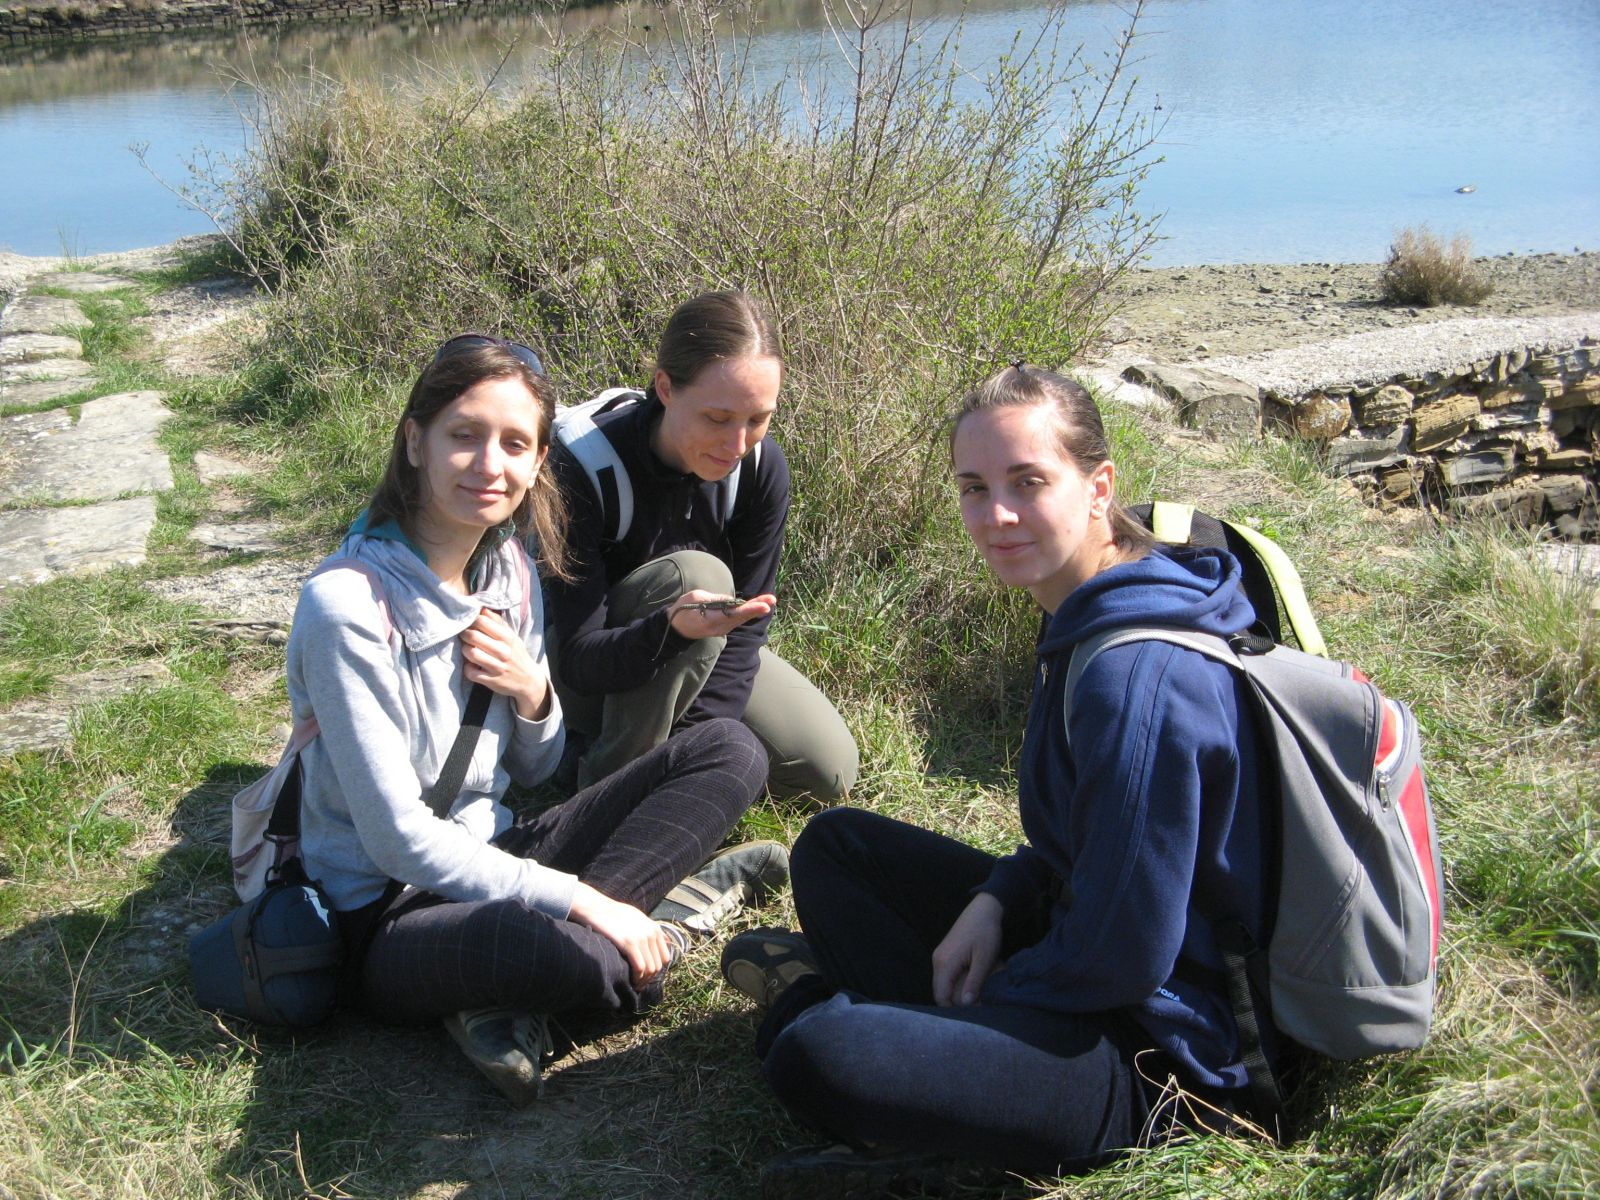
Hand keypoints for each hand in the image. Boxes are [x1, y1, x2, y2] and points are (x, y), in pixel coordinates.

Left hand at [459, 609, 549, 719]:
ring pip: (470, 653)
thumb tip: (482, 608)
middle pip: (473, 636)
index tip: (469, 623)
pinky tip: (471, 665)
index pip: (482, 621)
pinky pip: (471, 672)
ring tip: (468, 649)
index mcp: (507, 637)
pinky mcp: (491, 681)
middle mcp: (503, 651)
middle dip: (464, 634)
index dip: (471, 620)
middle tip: (464, 635)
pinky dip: (467, 668)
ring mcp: (497, 667)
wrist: (528, 680)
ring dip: (464, 650)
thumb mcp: (512, 636)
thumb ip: (497, 622)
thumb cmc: (516, 654)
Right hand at [567, 882, 674, 985]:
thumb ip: (649, 929)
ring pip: (650, 969)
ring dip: (643, 980)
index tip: (646, 975)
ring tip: (634, 984)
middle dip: (649, 978)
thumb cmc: (614, 914)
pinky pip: (640, 968)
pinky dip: (636, 978)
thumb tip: (662, 941)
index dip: (656, 969)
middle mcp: (651, 933)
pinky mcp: (629, 944)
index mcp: (655, 928)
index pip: (665, 957)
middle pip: (658, 965)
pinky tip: (630, 980)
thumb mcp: (637, 917)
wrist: (597, 908)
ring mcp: (641, 938)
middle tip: (638, 983)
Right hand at [667, 590, 776, 639]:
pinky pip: (737, 619)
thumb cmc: (682, 610)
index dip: (750, 609)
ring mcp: (722, 629)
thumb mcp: (694, 598)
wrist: (676, 629)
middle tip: (772, 600)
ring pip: (741, 618)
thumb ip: (714, 599)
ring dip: (755, 609)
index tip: (764, 607)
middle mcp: (719, 626)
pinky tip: (758, 606)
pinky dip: (748, 612)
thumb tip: (731, 600)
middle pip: (741, 616)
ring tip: (769, 600)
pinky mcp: (723, 628)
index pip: (734, 613)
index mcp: (711, 618)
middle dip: (757, 608)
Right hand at [931, 892, 1004, 1006]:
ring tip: (975, 990)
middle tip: (976, 1002)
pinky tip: (972, 978)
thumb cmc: (986, 933)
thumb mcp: (984, 960)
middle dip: (955, 1001)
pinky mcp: (944, 953)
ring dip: (956, 990)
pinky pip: (946, 975)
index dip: (953, 1009)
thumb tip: (965, 1004)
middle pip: (939, 992)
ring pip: (943, 984)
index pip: (940, 996)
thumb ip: (974, 982)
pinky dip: (956, 981)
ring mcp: (939, 956)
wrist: (984, 909)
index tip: (971, 1012)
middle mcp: (937, 960)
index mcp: (944, 963)